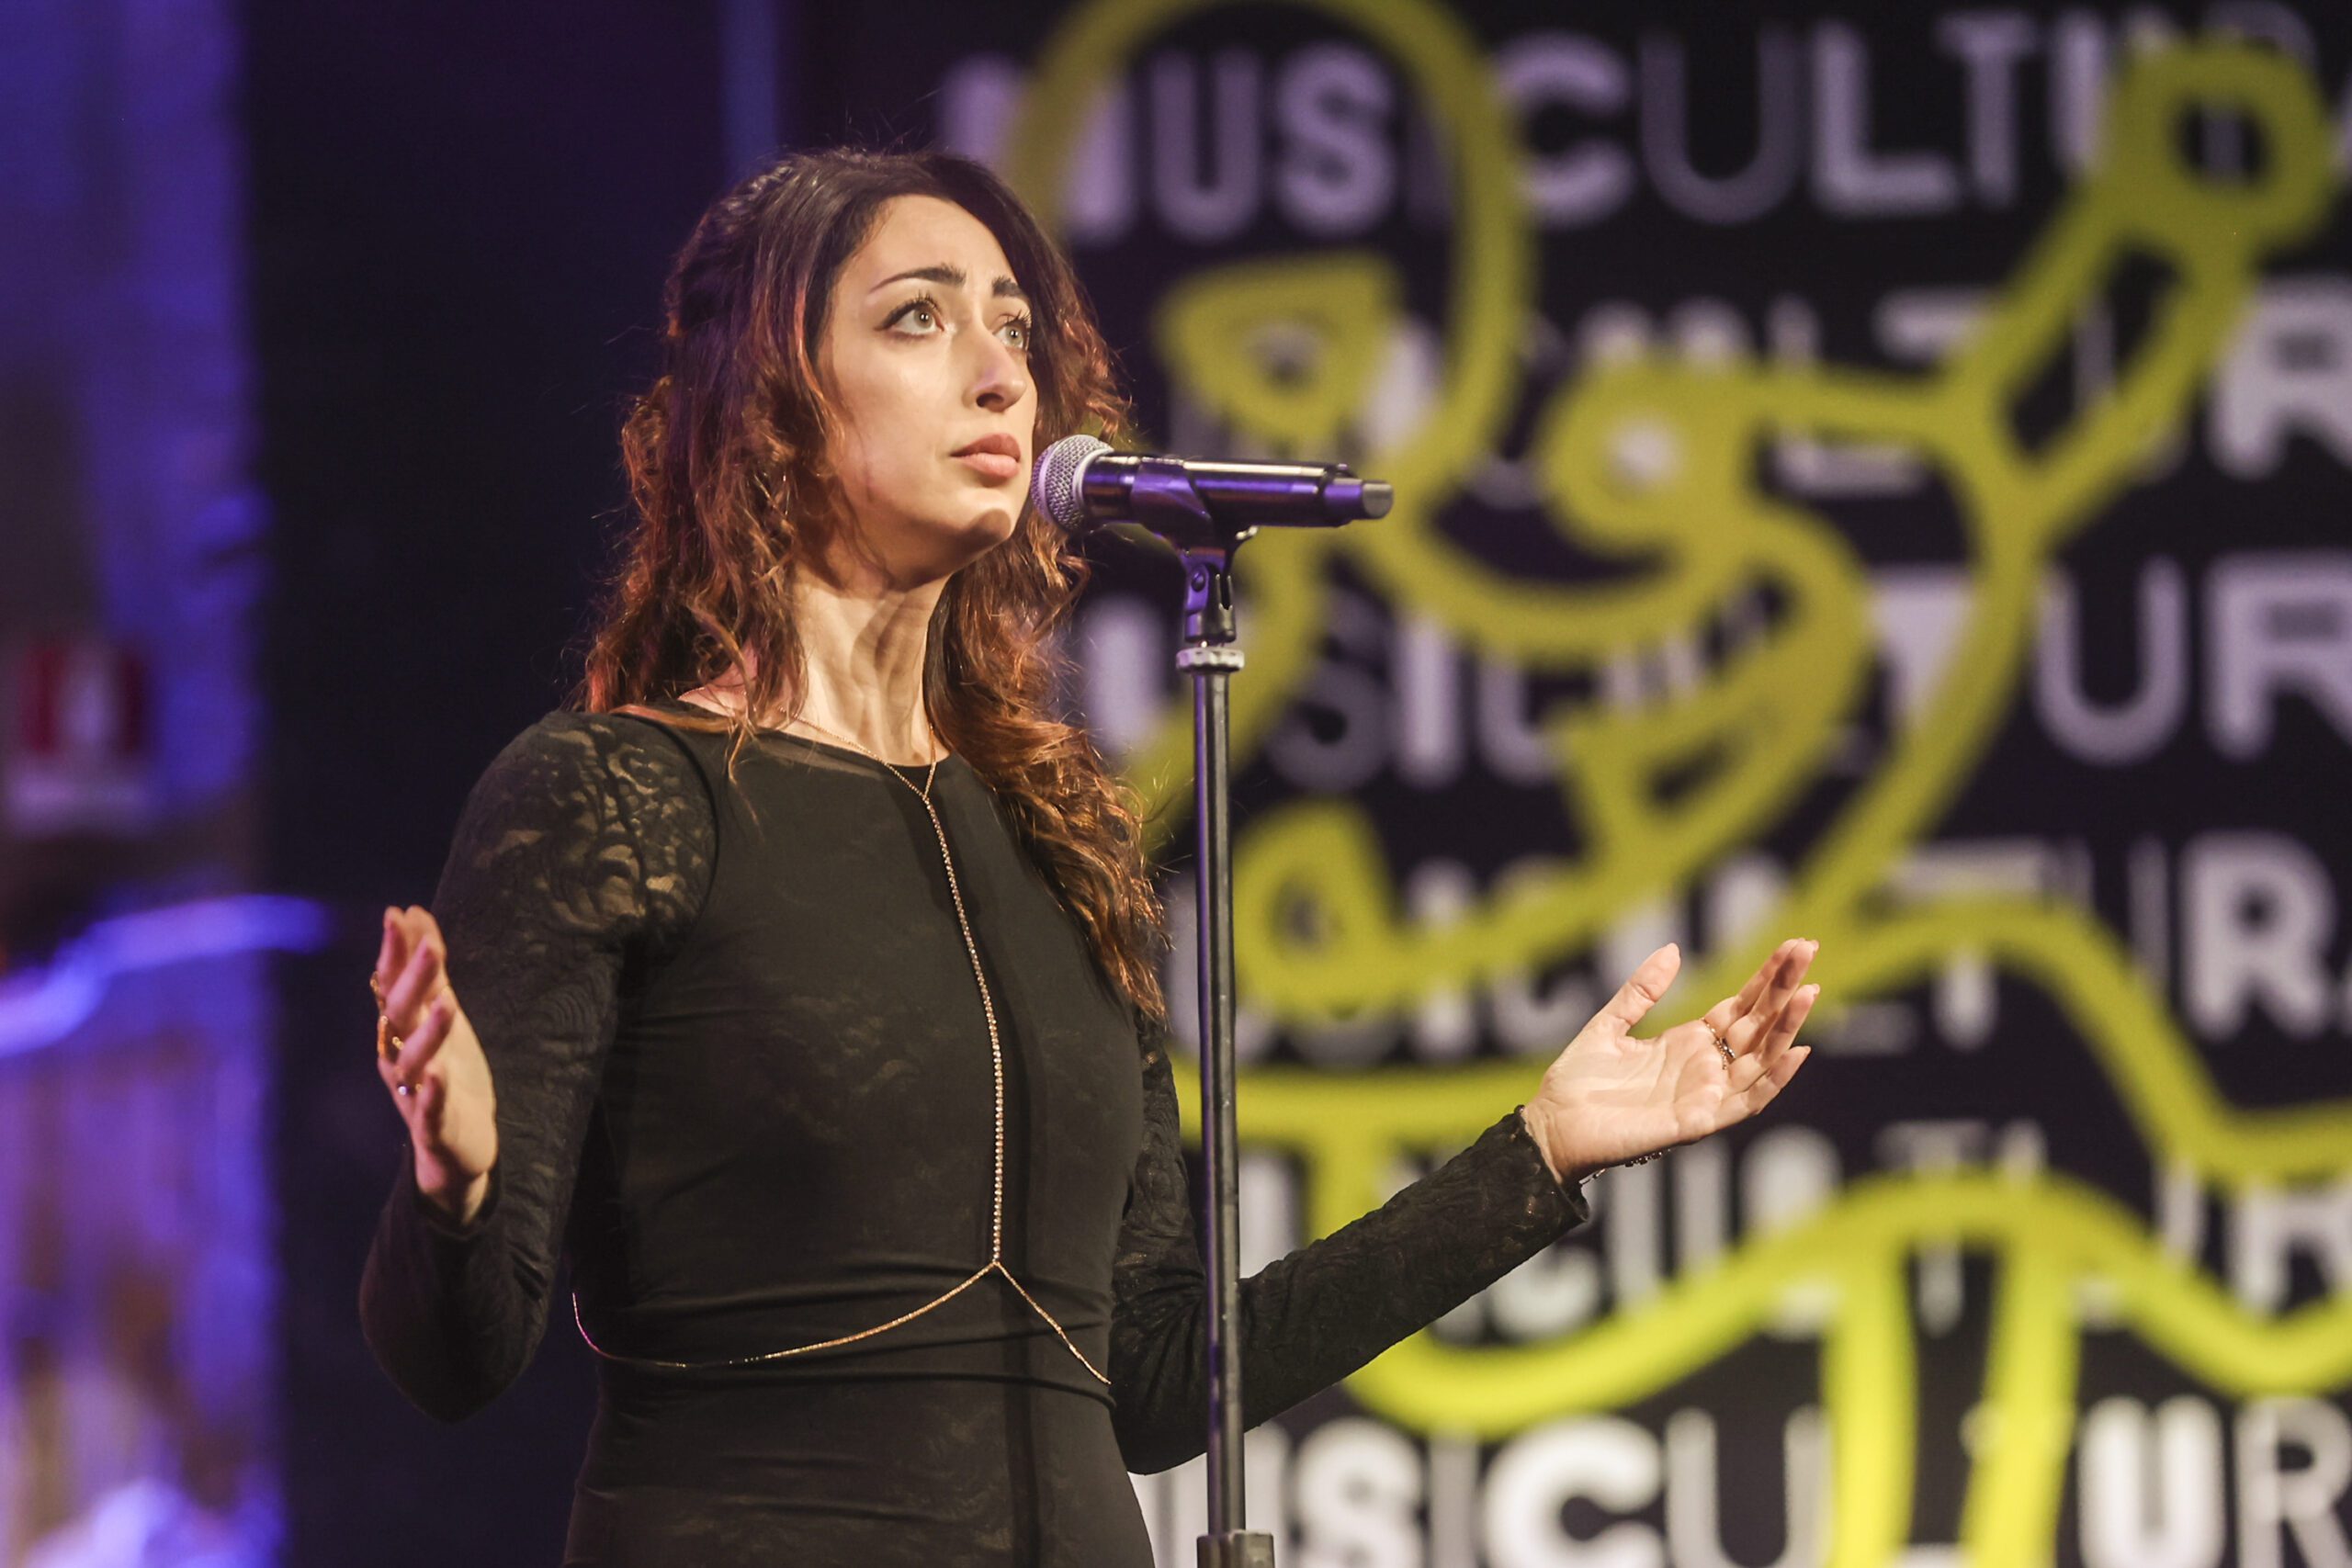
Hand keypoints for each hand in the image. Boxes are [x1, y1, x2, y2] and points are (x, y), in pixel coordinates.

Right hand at [374, 905, 497, 1224]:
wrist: (457, 1146)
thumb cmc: (447, 1072)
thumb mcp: (440, 1012)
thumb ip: (428, 968)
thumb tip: (412, 911)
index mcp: (399, 1029)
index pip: (391, 984)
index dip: (394, 951)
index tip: (397, 914)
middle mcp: (398, 1057)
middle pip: (400, 1015)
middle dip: (413, 981)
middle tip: (431, 947)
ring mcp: (413, 1092)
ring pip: (413, 1060)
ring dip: (428, 1032)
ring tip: (447, 1004)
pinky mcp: (433, 1125)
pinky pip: (428, 1108)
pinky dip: (432, 1092)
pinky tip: (438, 1075)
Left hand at [1521, 939, 1818, 1182]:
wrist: (1554, 1125)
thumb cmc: (1578, 1082)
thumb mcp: (1609, 1024)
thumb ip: (1641, 991)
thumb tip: (1673, 949)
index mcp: (1688, 1042)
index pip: (1740, 1006)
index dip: (1767, 978)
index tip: (1794, 947)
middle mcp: (1705, 1067)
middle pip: (1758, 1024)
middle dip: (1784, 989)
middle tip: (1808, 950)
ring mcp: (1706, 1094)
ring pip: (1761, 1058)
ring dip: (1787, 1027)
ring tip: (1808, 992)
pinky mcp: (1699, 1120)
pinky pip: (1747, 1101)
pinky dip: (1774, 1079)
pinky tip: (1795, 1052)